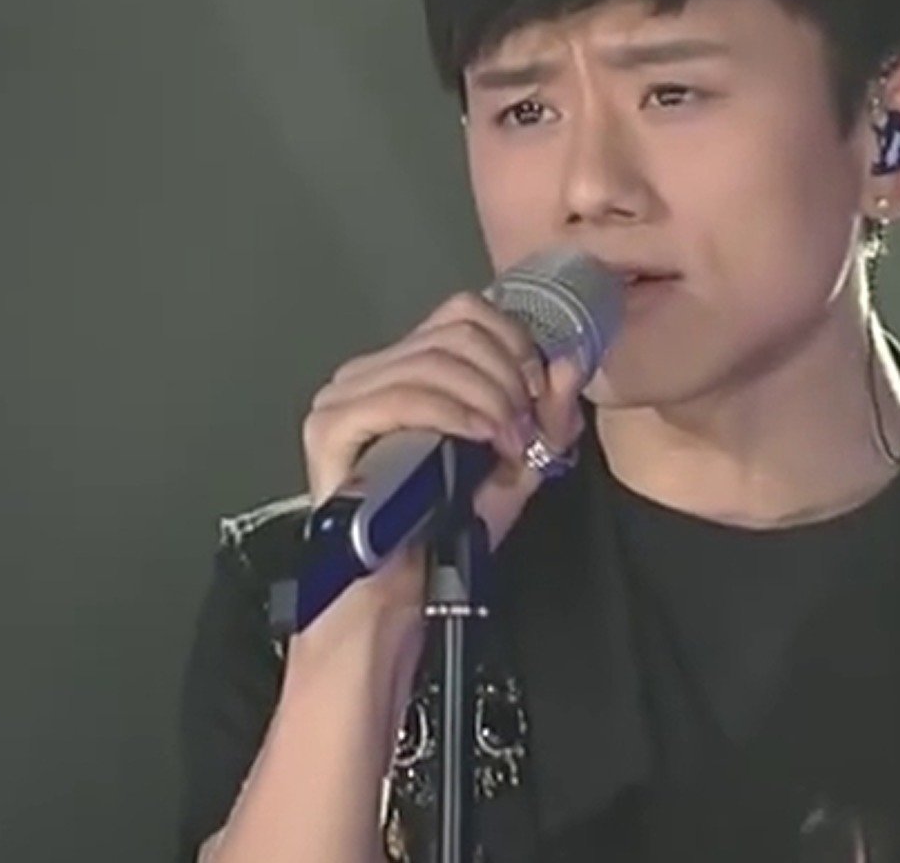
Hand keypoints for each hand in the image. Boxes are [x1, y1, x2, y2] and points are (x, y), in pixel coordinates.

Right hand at [298, 291, 590, 621]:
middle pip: (455, 335)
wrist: (401, 586)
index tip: (537, 393)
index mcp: (408, 366)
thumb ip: (548, 415)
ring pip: (433, 360)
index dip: (513, 344)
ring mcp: (344, 393)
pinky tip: (477, 438)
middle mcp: (371, 369)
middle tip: (524, 428)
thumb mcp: (518, 465)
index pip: (464, 312)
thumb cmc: (449, 527)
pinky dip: (450, 412)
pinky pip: (399, 396)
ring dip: (487, 400)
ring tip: (507, 443)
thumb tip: (568, 362)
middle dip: (506, 378)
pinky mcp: (331, 425)